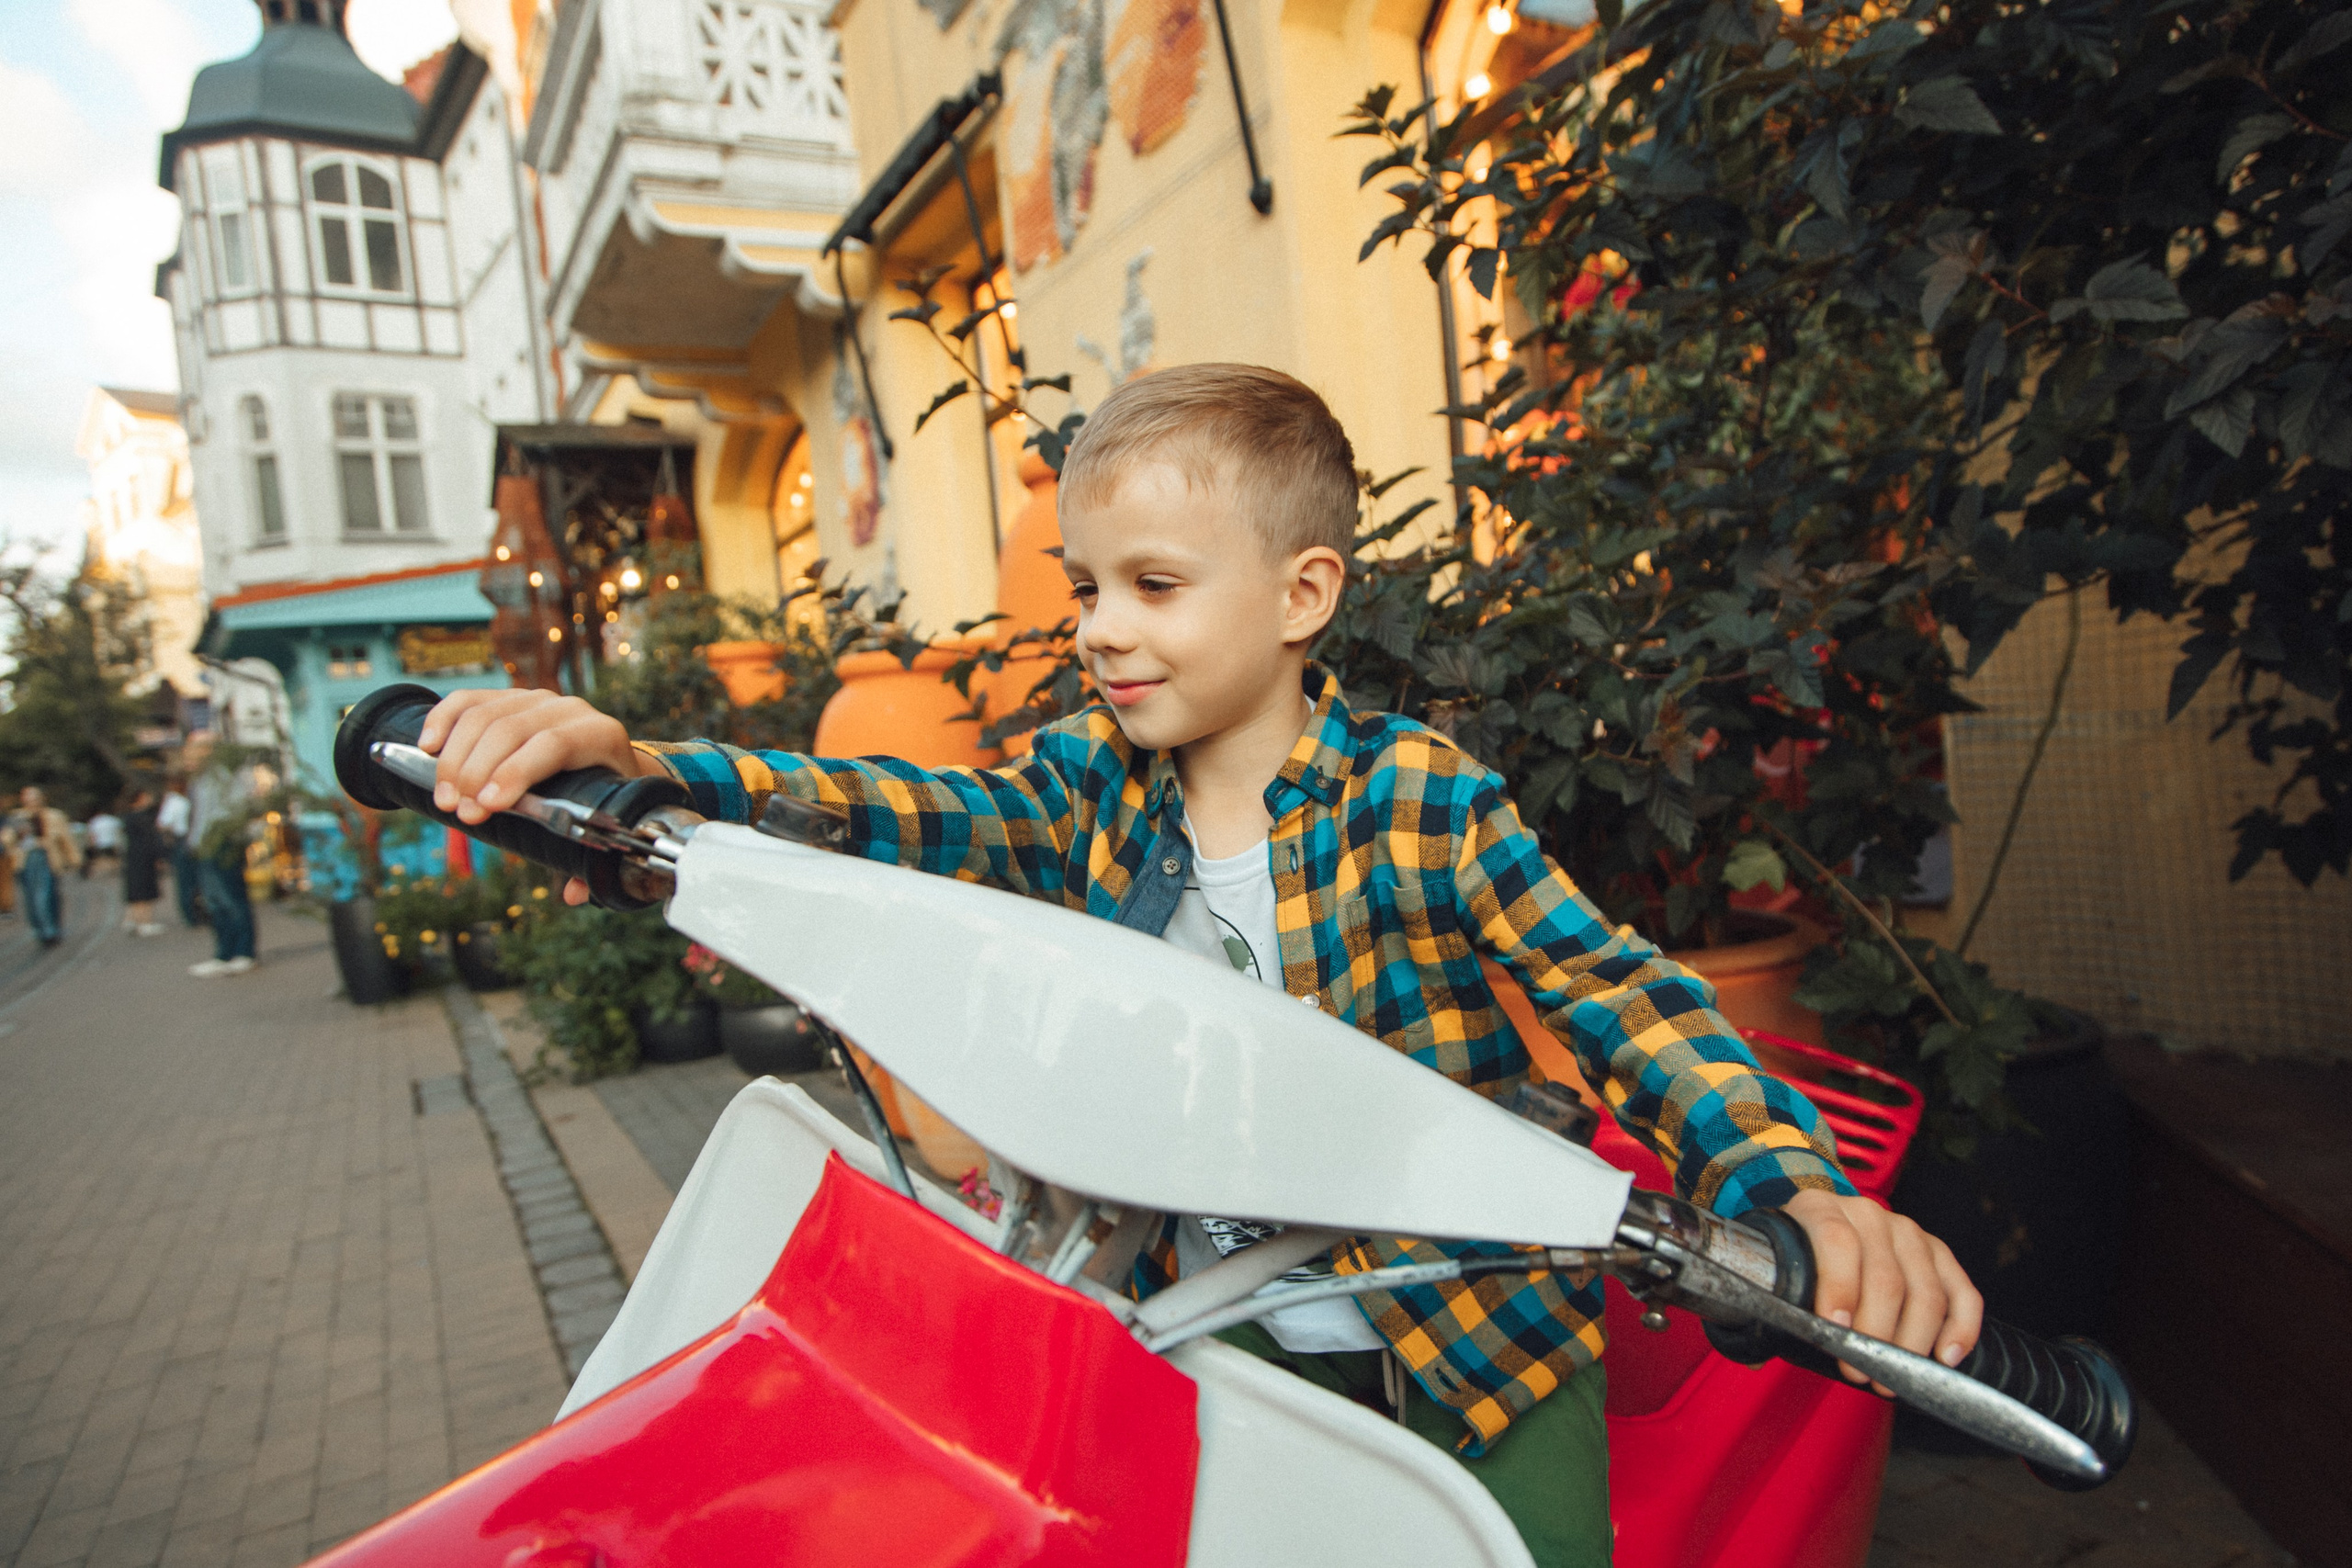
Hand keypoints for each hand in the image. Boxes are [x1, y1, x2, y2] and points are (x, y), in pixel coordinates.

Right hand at [416, 689, 658, 905]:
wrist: (604, 757)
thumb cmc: (601, 798)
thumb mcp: (604, 822)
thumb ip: (589, 860)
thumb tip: (574, 894)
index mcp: (599, 736)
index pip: (554, 745)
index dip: (516, 773)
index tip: (487, 806)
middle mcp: (568, 710)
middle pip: (511, 730)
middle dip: (477, 772)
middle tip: (458, 811)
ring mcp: (535, 699)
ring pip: (484, 716)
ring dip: (455, 758)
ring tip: (444, 798)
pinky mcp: (506, 697)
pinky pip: (467, 701)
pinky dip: (441, 721)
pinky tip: (425, 748)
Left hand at [1781, 1188, 1980, 1394]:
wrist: (1819, 1225)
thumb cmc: (1796, 1258)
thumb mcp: (1775, 1269)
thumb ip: (1767, 1305)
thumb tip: (1753, 1356)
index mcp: (1818, 1208)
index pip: (1835, 1241)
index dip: (1838, 1286)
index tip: (1836, 1329)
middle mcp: (1866, 1214)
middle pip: (1885, 1275)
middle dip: (1876, 1333)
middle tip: (1861, 1372)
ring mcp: (1907, 1231)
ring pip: (1925, 1289)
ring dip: (1912, 1342)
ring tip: (1893, 1377)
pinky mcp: (1937, 1253)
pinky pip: (1961, 1290)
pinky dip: (1960, 1326)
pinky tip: (1947, 1356)